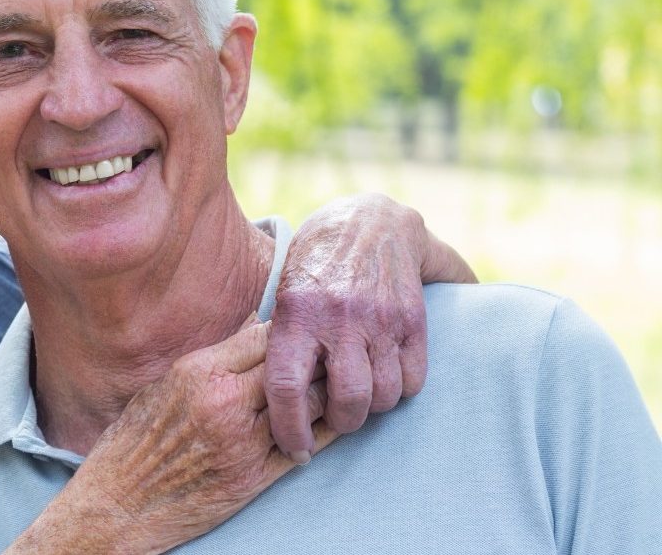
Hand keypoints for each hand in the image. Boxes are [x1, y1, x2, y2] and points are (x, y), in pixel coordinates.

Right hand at [6, 316, 335, 554]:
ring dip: (324, 394)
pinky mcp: (254, 478)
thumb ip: (213, 356)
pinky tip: (328, 424)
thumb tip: (253, 324)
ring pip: (308, 406)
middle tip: (329, 353)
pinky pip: (305, 447)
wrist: (119, 503)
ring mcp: (242, 443)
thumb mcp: (164, 384)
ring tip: (334, 386)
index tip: (300, 330)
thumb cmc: (134, 441)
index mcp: (198, 373)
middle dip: (313, 359)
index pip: (264, 336)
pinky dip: (322, 433)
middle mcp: (224, 404)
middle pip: (292, 367)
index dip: (289, 330)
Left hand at [266, 192, 474, 462]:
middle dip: (340, 423)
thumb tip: (256, 402)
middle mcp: (340, 318)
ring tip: (358, 394)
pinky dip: (400, 389)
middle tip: (333, 418)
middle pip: (347, 402)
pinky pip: (413, 380)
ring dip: (372, 407)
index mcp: (296, 314)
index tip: (294, 449)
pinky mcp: (413, 319)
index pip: (288, 387)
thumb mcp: (282, 295)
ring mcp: (381, 318)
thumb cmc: (313, 267)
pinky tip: (385, 374)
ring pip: (384, 396)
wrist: (369, 220)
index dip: (289, 429)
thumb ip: (277, 343)